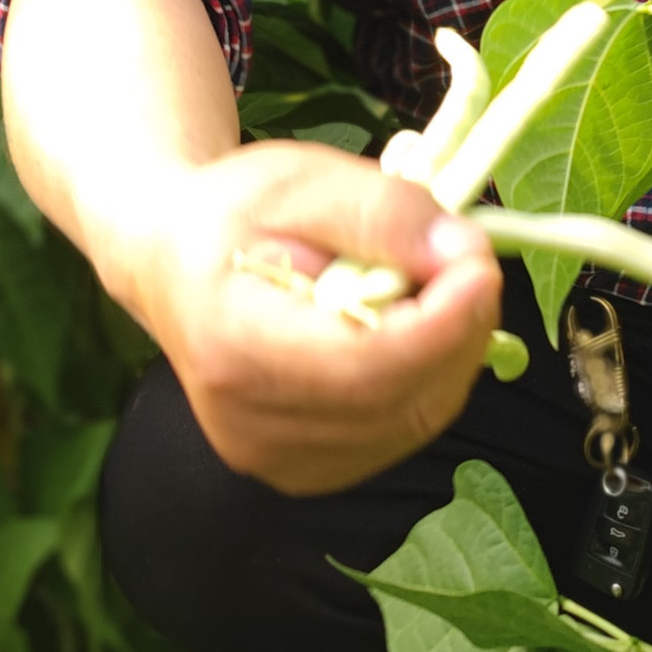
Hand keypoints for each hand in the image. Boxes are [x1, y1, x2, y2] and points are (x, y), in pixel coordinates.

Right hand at [122, 140, 501, 494]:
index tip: (481, 264)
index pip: (362, 364)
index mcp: (233, 346)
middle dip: (457, 329)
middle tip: (470, 258)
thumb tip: (461, 255)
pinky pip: (397, 431)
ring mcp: (276, 460)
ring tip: (436, 285)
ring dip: (450, 353)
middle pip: (397, 399)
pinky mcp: (304, 470)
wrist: (170, 262)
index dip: (439, 323)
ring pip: (411, 420)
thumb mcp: (298, 181)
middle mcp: (251, 426)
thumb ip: (381, 213)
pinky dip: (427, 379)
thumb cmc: (229, 214)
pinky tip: (411, 328)